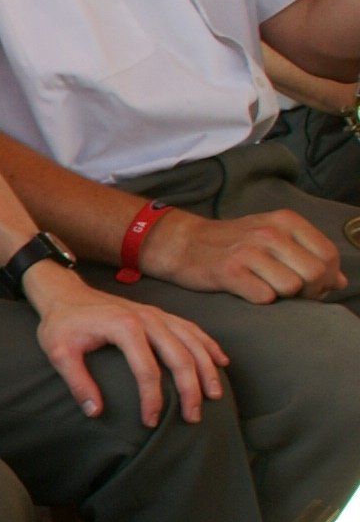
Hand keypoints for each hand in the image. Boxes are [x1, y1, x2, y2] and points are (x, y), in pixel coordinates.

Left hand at [21, 266, 227, 424]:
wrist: (64, 293)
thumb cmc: (61, 324)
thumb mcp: (58, 352)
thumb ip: (76, 382)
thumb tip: (95, 412)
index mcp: (124, 327)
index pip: (147, 371)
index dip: (152, 399)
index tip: (150, 421)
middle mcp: (147, 319)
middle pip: (180, 357)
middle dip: (190, 390)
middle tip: (193, 417)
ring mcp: (157, 314)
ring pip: (193, 342)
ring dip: (207, 369)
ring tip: (214, 395)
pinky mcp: (160, 314)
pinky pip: (191, 329)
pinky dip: (208, 345)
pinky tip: (221, 361)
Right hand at [139, 206, 347, 302]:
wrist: (181, 243)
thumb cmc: (231, 244)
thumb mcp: (273, 237)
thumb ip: (309, 255)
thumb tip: (340, 282)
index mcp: (286, 221)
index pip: (328, 255)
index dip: (326, 277)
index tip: (310, 285)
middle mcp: (270, 232)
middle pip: (315, 274)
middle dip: (309, 291)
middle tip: (291, 293)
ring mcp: (249, 251)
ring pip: (292, 287)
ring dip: (283, 297)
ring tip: (267, 290)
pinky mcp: (228, 271)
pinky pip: (264, 297)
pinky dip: (260, 299)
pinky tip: (247, 291)